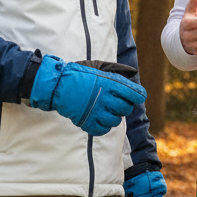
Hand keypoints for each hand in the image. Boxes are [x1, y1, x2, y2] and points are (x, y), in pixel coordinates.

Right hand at [29, 55, 146, 135]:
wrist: (57, 85)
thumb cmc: (79, 74)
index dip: (138, 95)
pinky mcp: (87, 122)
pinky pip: (103, 130)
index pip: (135, 94)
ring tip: (107, 110)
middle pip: (127, 108)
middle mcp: (105, 98)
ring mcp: (96, 111)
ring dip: (114, 116)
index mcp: (110, 83)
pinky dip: (104, 126)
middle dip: (125, 106)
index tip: (136, 96)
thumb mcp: (99, 67)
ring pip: (116, 121)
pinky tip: (100, 118)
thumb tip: (133, 72)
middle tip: (116, 102)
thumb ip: (117, 69)